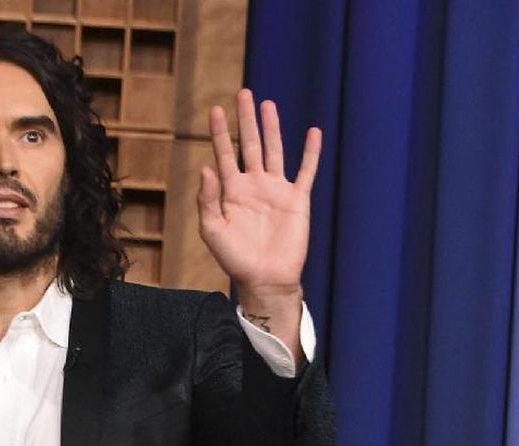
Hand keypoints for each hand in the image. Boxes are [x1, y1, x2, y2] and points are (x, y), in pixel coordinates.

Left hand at [198, 90, 320, 296]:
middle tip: (243, 94)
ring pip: (274, 151)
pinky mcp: (297, 200)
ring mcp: (276, 191)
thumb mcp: (213, 230)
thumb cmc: (235, 258)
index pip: (224, 154)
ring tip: (268, 105)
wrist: (265, 279)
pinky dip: (310, 153)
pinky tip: (312, 132)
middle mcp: (254, 186)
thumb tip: (206, 166)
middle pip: (249, 145)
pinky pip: (306, 172)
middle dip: (246, 120)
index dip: (219, 133)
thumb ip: (208, 199)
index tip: (215, 110)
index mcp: (232, 192)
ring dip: (272, 128)